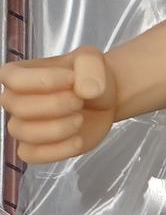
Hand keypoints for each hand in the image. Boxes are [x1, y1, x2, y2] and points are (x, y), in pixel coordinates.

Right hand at [0, 46, 116, 163]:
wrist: (103, 100)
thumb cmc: (88, 77)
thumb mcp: (91, 60)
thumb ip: (88, 65)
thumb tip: (85, 91)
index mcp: (18, 74)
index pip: (13, 78)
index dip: (44, 81)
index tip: (72, 79)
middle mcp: (14, 100)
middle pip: (19, 108)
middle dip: (55, 105)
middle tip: (79, 101)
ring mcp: (23, 126)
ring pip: (24, 133)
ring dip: (57, 129)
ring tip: (79, 120)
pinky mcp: (35, 148)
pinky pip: (31, 155)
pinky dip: (57, 151)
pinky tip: (77, 140)